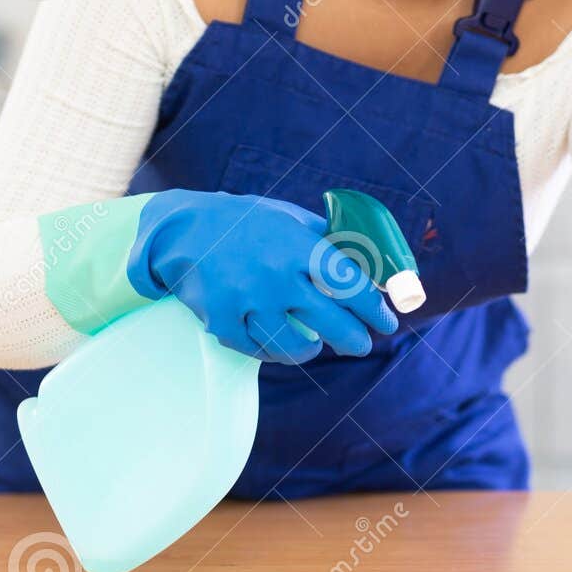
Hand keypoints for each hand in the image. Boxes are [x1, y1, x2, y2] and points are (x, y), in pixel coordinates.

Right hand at [127, 188, 398, 363]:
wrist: (184, 230)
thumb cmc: (246, 222)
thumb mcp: (290, 219)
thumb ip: (327, 241)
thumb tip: (369, 266)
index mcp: (297, 246)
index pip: (349, 285)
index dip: (374, 309)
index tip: (387, 321)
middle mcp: (275, 275)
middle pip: (330, 322)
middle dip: (354, 339)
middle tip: (362, 344)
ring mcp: (246, 301)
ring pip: (293, 345)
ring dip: (312, 350)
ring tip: (318, 347)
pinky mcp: (221, 321)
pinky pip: (258, 350)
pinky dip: (274, 352)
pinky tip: (283, 346)